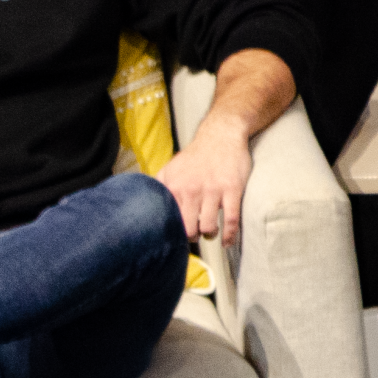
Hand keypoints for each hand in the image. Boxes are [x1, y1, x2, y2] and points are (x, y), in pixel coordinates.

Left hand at [161, 124, 251, 245]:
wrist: (221, 135)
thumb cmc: (196, 155)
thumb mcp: (171, 168)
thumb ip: (158, 186)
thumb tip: (144, 203)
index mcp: (175, 187)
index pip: (170, 220)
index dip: (173, 232)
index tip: (176, 236)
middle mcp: (192, 191)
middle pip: (189, 228)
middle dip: (192, 236)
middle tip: (195, 234)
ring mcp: (214, 191)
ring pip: (209, 226)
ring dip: (209, 234)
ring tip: (210, 232)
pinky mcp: (232, 190)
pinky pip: (231, 219)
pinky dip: (229, 235)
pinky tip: (227, 242)